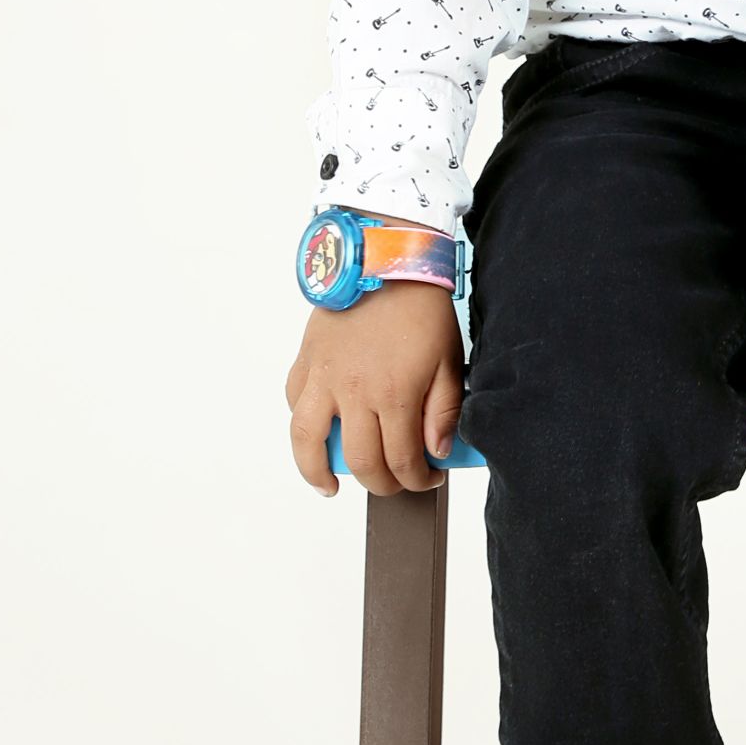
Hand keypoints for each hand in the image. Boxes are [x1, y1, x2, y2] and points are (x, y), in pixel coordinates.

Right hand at [286, 285, 465, 497]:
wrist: (386, 258)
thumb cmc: (421, 306)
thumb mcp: (450, 360)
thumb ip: (443, 411)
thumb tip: (437, 451)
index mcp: (395, 394)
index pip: (403, 460)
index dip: (418, 480)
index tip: (427, 479)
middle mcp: (354, 392)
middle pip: (362, 461)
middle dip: (382, 484)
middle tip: (394, 483)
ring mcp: (325, 377)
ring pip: (308, 440)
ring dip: (317, 472)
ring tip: (330, 486)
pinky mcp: (307, 360)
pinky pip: (296, 402)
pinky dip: (303, 424)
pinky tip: (316, 436)